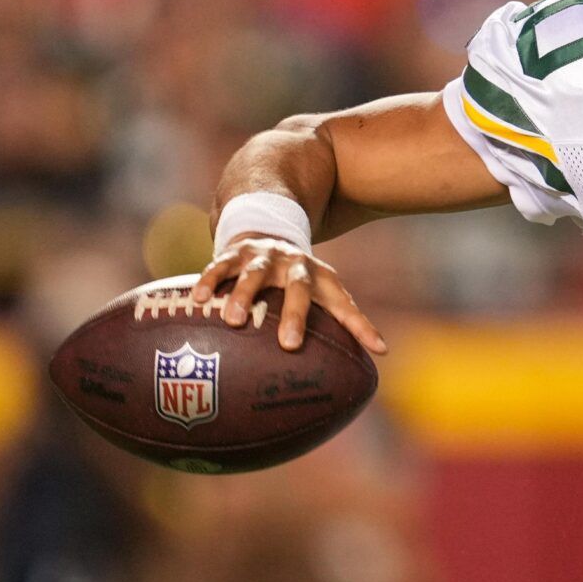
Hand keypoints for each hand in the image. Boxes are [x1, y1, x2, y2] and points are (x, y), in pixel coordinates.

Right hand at [191, 233, 387, 354]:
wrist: (267, 230)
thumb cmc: (300, 278)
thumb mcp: (325, 292)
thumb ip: (350, 319)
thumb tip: (385, 352)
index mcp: (321, 278)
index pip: (345, 303)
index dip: (362, 326)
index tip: (378, 349)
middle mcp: (294, 264)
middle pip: (298, 288)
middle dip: (294, 314)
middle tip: (288, 344)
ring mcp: (263, 257)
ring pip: (254, 274)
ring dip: (243, 295)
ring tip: (232, 320)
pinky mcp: (235, 253)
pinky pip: (219, 265)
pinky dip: (209, 281)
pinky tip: (197, 299)